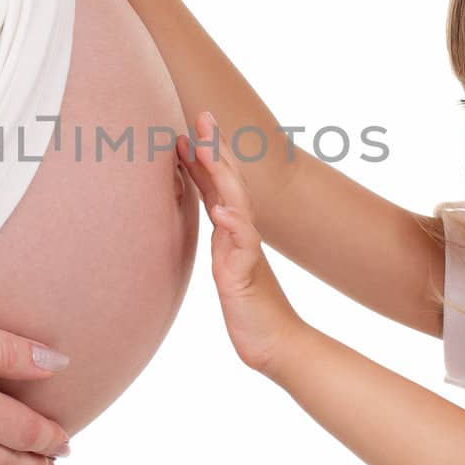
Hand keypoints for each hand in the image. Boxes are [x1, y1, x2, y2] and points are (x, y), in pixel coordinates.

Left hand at [176, 110, 308, 373]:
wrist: (275, 346)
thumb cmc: (251, 310)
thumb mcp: (229, 268)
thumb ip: (224, 241)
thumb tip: (217, 215)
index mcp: (232, 234)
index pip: (217, 189)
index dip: (203, 159)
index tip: (188, 131)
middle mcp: (240, 237)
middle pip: (229, 186)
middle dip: (215, 150)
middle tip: (203, 117)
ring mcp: (245, 254)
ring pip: (236, 207)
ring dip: (223, 176)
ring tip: (208, 149)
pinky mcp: (246, 277)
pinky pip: (242, 249)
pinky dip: (234, 227)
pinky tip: (223, 212)